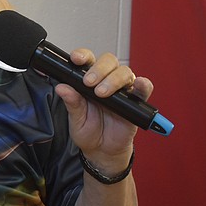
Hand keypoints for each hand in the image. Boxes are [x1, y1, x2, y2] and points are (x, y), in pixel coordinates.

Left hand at [56, 49, 152, 173]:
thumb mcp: (75, 118)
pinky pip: (143, 89)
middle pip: (108, 61)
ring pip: (124, 72)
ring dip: (113, 79)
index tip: (76, 59)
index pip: (88, 60)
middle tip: (88, 83)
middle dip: (98, 69)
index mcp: (89, 80)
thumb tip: (61, 87)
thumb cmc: (88, 130)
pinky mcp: (136, 102)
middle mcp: (107, 80)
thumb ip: (71, 102)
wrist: (102, 149)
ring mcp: (123, 90)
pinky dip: (143, 85)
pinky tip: (139, 84)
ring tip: (102, 93)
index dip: (83, 55)